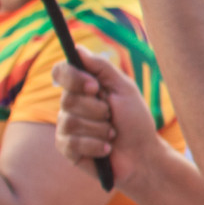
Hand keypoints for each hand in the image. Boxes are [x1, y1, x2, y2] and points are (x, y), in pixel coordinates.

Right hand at [51, 50, 161, 191]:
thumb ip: (101, 68)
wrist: (142, 155)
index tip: (94, 87)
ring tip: (112, 134)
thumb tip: (77, 48)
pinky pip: (73, 142)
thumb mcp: (124, 89)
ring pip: (71, 121)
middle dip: (98, 109)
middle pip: (68, 98)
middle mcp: (70, 106)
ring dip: (100, 128)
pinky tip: (106, 149)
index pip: (61, 72)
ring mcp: (66, 127)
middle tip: (112, 116)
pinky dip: (96, 145)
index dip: (73, 78)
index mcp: (82, 89)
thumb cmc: (135, 121)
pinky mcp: (66, 148)